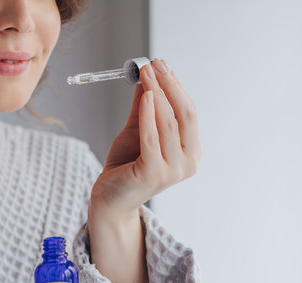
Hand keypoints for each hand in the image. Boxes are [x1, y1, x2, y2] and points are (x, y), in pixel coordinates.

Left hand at [90, 58, 201, 215]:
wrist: (111, 197)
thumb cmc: (126, 166)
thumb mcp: (137, 131)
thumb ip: (145, 108)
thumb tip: (146, 77)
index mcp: (190, 152)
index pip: (189, 113)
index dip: (176, 86)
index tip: (162, 65)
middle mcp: (187, 163)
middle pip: (184, 115)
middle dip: (169, 86)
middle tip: (155, 64)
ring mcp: (172, 171)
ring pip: (168, 123)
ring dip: (157, 94)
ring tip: (145, 75)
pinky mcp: (153, 174)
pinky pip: (151, 137)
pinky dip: (148, 114)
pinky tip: (144, 95)